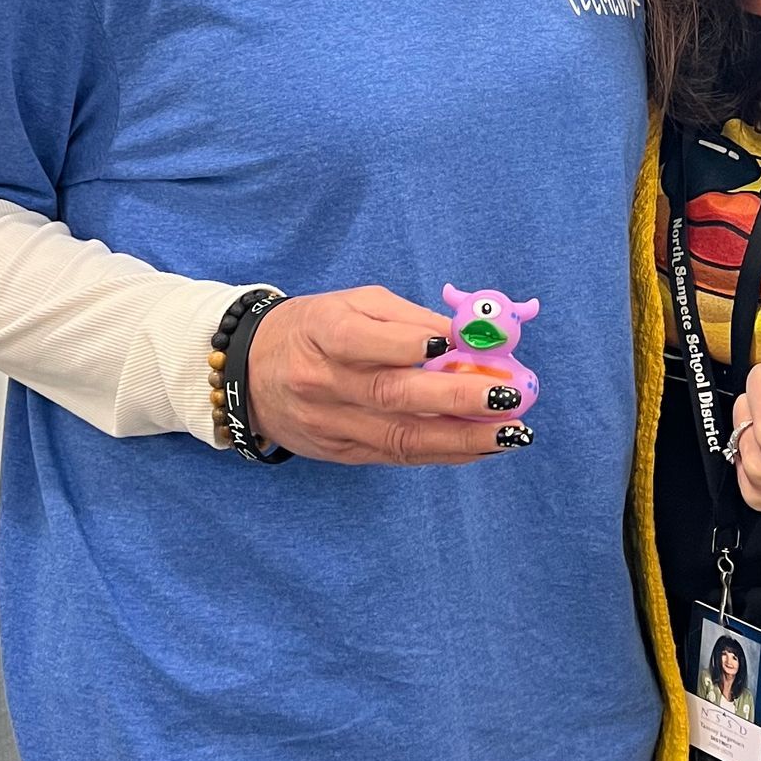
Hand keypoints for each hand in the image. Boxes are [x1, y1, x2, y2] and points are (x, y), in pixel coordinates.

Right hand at [245, 286, 529, 465]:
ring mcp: (330, 424)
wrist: (248, 373)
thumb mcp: (353, 304)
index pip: (366, 341)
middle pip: (392, 395)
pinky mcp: (339, 453)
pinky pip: (397, 456)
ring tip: (512, 432)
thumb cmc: (313, 329)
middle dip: (457, 399)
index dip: (412, 344)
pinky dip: (444, 453)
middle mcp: (323, 382)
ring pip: (400, 437)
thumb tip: (468, 337)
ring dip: (462, 438)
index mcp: (324, 332)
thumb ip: (408, 319)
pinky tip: (483, 447)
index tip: (459, 345)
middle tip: (511, 397)